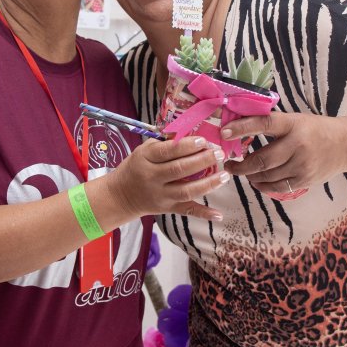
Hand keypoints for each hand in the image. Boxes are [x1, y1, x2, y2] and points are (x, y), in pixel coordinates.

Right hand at [108, 136, 228, 221]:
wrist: (121, 195)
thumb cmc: (136, 167)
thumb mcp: (144, 150)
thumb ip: (164, 143)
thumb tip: (189, 133)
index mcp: (145, 159)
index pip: (167, 151)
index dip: (186, 146)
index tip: (203, 141)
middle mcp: (152, 178)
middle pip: (180, 169)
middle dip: (202, 160)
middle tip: (219, 153)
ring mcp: (161, 196)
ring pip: (186, 191)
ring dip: (208, 184)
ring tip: (225, 175)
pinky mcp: (168, 208)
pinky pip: (187, 211)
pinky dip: (203, 214)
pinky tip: (219, 214)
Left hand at [222, 111, 344, 196]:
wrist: (345, 145)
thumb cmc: (313, 130)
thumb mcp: (295, 120)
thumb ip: (272, 126)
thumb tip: (238, 130)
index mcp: (293, 124)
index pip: (264, 124)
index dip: (242, 128)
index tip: (224, 133)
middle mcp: (298, 144)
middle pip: (262, 159)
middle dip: (241, 166)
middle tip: (230, 165)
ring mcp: (302, 165)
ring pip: (267, 176)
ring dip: (250, 176)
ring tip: (243, 172)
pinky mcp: (305, 180)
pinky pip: (277, 187)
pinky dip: (263, 185)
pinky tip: (257, 181)